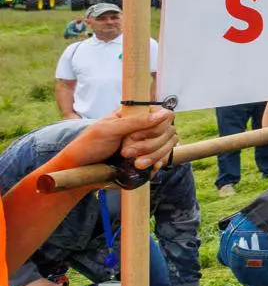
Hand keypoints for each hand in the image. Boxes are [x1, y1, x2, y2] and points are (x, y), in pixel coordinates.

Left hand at [62, 106, 176, 172]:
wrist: (81, 171)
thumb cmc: (88, 146)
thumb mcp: (109, 130)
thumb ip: (136, 122)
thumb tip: (163, 114)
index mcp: (134, 115)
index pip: (163, 115)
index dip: (156, 127)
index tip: (136, 137)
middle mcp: (144, 127)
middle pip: (168, 132)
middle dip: (149, 145)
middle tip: (126, 152)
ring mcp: (147, 143)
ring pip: (167, 146)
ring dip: (152, 156)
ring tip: (134, 164)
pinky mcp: (147, 158)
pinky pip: (163, 159)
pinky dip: (156, 164)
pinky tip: (145, 168)